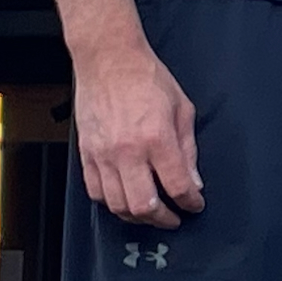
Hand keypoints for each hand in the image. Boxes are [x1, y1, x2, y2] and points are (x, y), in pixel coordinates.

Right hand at [75, 40, 201, 228]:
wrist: (109, 61)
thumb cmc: (145, 78)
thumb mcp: (182, 109)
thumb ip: (188, 149)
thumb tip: (194, 179)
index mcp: (156, 138)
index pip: (177, 186)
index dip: (191, 202)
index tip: (195, 205)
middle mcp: (128, 151)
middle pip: (144, 206)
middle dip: (164, 219)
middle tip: (174, 218)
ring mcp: (103, 155)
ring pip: (117, 205)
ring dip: (137, 216)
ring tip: (151, 213)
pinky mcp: (86, 155)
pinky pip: (95, 192)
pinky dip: (112, 203)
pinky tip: (125, 200)